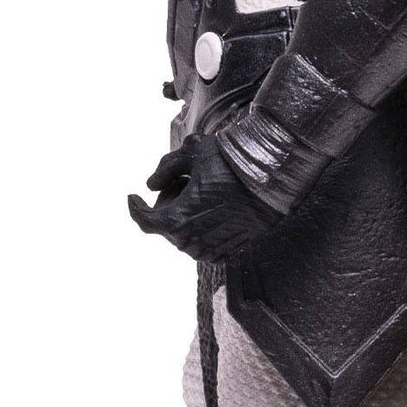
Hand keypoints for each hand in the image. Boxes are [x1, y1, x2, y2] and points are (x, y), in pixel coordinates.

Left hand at [128, 133, 279, 262]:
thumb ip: (165, 168)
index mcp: (177, 219)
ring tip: (205, 194)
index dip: (135, 207)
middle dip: (169, 205)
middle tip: (186, 182)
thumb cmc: (232, 163)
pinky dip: (203, 229)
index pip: (144, 221)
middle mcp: (191, 241)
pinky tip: (216, 208)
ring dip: (186, 218)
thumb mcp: (193, 153)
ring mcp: (210, 249)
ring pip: (184, 236)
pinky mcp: (228, 252)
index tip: (133, 196)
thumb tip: (151, 184)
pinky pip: (204, 244)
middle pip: (166, 226)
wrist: (273, 180)